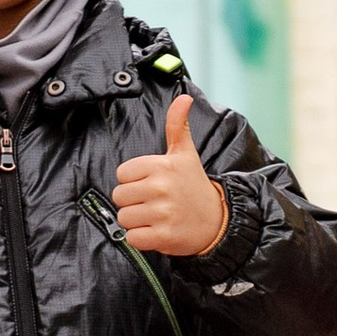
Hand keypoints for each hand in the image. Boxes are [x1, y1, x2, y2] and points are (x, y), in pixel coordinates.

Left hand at [112, 95, 228, 259]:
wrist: (216, 221)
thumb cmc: (194, 186)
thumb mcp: (185, 154)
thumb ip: (177, 125)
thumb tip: (183, 97)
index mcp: (162, 166)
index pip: (122, 174)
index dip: (134, 181)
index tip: (152, 184)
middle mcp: (161, 188)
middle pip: (119, 196)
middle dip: (133, 201)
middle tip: (154, 202)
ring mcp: (162, 213)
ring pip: (124, 218)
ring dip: (136, 221)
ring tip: (155, 217)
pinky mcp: (163, 236)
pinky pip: (132, 238)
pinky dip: (141, 238)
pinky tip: (156, 231)